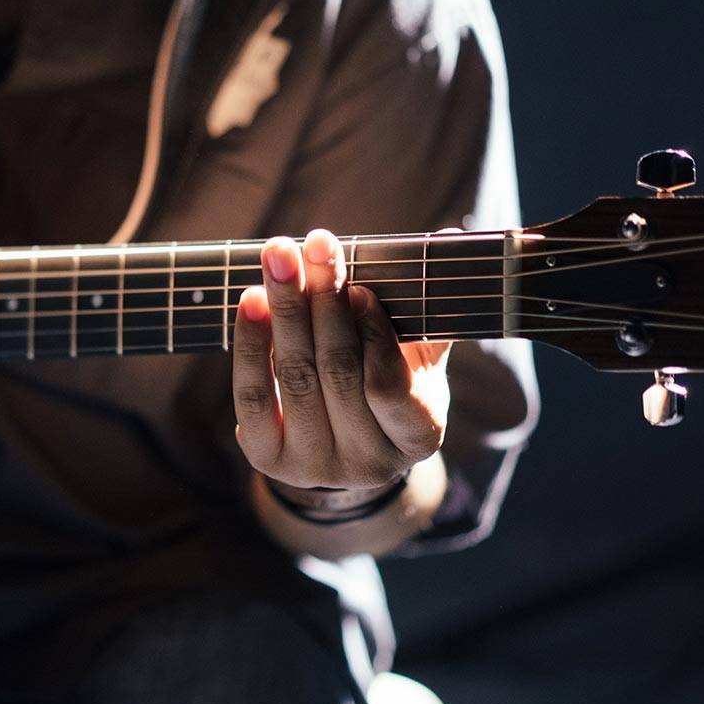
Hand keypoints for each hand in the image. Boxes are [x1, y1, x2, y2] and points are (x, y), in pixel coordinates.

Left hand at [232, 229, 450, 494]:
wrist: (341, 442)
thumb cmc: (387, 384)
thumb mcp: (417, 356)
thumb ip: (427, 308)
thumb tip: (451, 238)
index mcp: (417, 437)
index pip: (390, 387)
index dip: (374, 336)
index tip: (360, 288)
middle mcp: (367, 463)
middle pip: (337, 372)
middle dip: (324, 301)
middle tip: (316, 245)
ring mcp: (314, 466)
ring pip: (295, 377)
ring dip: (285, 309)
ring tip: (279, 257)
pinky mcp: (268, 458)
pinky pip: (253, 395)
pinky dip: (252, 344)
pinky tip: (252, 300)